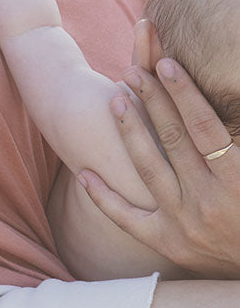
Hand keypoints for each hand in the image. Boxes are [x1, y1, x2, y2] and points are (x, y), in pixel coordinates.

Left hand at [78, 57, 239, 277]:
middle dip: (151, 101)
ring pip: (148, 168)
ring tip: (115, 99)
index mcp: (237, 183)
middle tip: (132, 71)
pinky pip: (127, 218)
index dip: (184, 93)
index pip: (205, 128)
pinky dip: (103, 196)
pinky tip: (83, 172)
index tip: (166, 64)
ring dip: (129, 132)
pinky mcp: (165, 243)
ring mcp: (183, 224)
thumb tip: (230, 110)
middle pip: (173, 140)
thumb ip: (239, 143)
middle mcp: (207, 203)